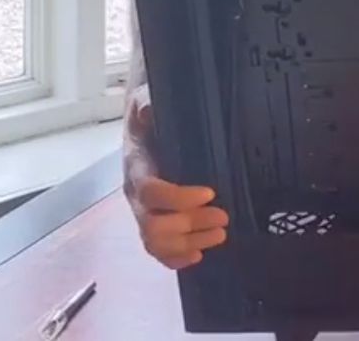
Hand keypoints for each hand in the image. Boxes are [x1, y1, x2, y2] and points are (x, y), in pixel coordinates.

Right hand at [123, 87, 228, 269]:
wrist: (141, 124)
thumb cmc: (149, 114)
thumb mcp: (146, 101)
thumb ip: (147, 105)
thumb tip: (148, 108)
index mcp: (135, 166)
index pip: (150, 191)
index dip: (177, 198)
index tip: (210, 193)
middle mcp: (135, 195)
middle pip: (153, 225)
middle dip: (189, 225)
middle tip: (224, 217)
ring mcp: (142, 211)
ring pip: (156, 243)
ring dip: (189, 244)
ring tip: (221, 234)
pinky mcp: (153, 221)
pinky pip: (157, 250)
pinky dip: (176, 258)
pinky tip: (199, 255)